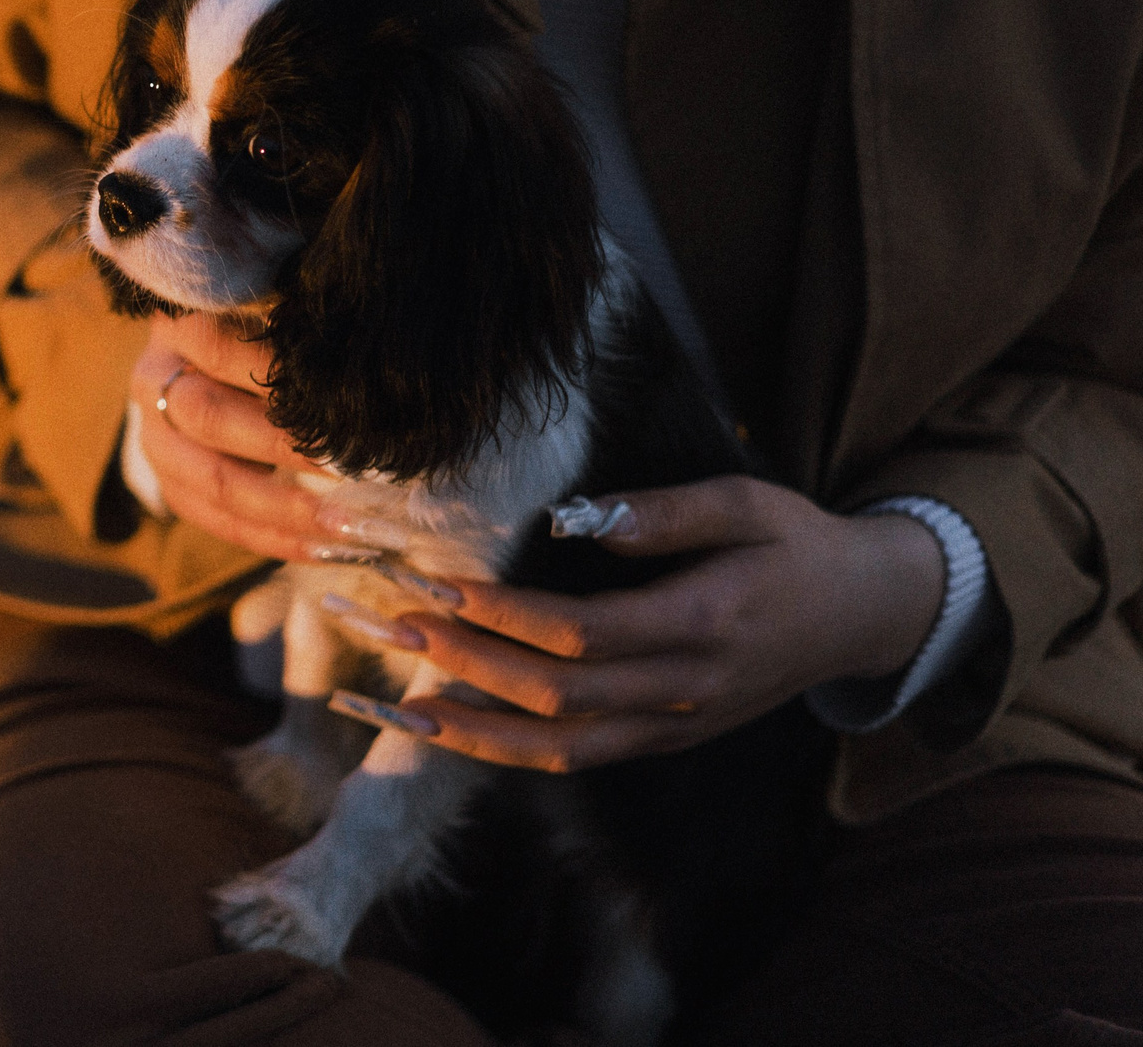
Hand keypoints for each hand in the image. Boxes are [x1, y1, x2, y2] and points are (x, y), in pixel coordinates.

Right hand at [130, 313, 356, 561]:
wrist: (200, 361)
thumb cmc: (252, 329)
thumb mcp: (265, 314)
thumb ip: (294, 331)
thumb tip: (354, 361)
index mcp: (174, 328)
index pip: (217, 343)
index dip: (273, 369)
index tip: (335, 392)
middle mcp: (153, 385)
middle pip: (208, 417)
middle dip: (284, 445)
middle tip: (349, 464)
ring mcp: (156, 442)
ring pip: (213, 482)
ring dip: (284, 509)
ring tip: (346, 527)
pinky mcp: (172, 487)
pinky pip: (219, 524)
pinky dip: (274, 540)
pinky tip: (323, 551)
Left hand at [371, 476, 946, 770]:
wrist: (864, 614)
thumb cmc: (797, 544)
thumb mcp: (749, 501)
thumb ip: (666, 512)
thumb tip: (577, 517)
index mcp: (706, 625)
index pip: (584, 634)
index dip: (505, 616)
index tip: (441, 584)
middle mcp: (687, 690)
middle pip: (558, 695)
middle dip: (466, 665)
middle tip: (394, 629)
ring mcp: (677, 725)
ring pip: (560, 748)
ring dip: (472, 730)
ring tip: (396, 705)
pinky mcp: (666, 739)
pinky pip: (577, 757)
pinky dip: (508, 749)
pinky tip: (452, 725)